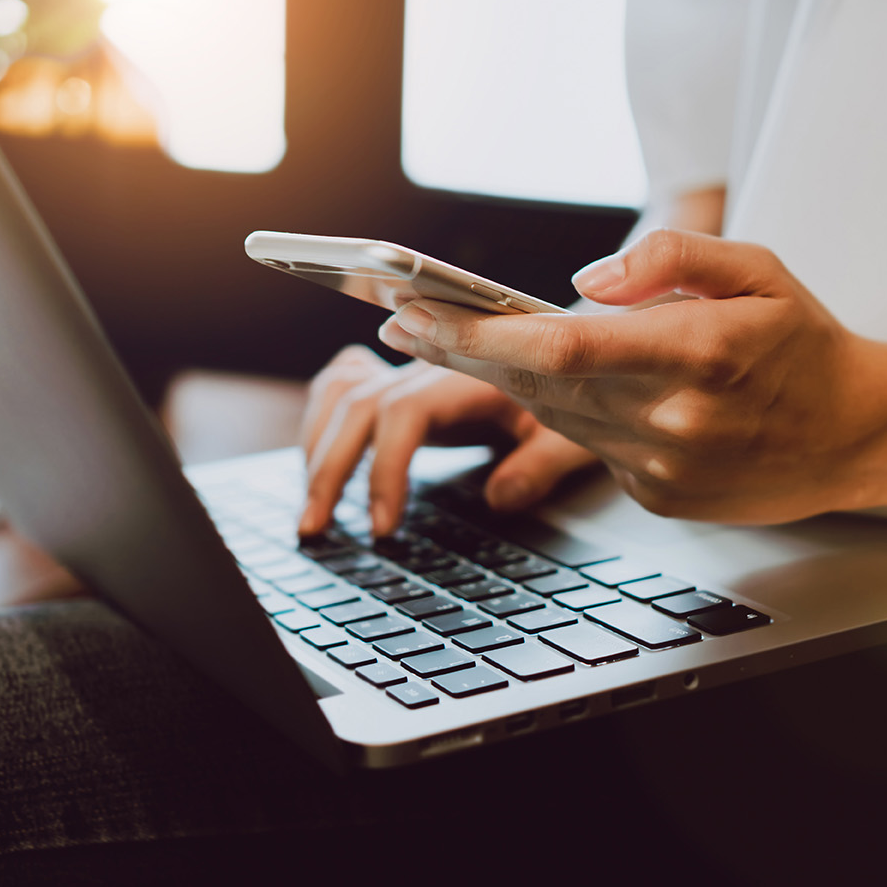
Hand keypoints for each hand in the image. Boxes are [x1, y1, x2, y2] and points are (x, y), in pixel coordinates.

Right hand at [298, 345, 597, 536]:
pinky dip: (323, 417)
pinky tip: (315, 455)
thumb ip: (540, 465)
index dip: (385, 466)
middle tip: (316, 529)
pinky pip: (346, 383)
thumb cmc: (577, 396)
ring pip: (343, 396)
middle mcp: (431, 367)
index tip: (381, 524)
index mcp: (469, 377)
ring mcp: (412, 370)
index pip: (405, 411)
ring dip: (316, 450)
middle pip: (360, 406)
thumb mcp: (572, 434)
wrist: (575, 357)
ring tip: (310, 511)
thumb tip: (500, 499)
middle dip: (329, 469)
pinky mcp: (403, 378)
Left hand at [378, 230, 886, 522]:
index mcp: (698, 352)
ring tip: (454, 342)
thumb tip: (581, 285)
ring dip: (502, 382)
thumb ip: (670, 257)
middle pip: (537, 387)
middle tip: (405, 322)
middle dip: (462, 352)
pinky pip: (590, 448)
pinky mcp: (659, 498)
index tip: (418, 314)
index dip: (476, 335)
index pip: (559, 348)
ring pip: (554, 419)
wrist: (857, 435)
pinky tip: (556, 386)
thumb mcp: (757, 269)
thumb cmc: (807, 346)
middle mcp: (675, 420)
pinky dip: (566, 414)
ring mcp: (664, 469)